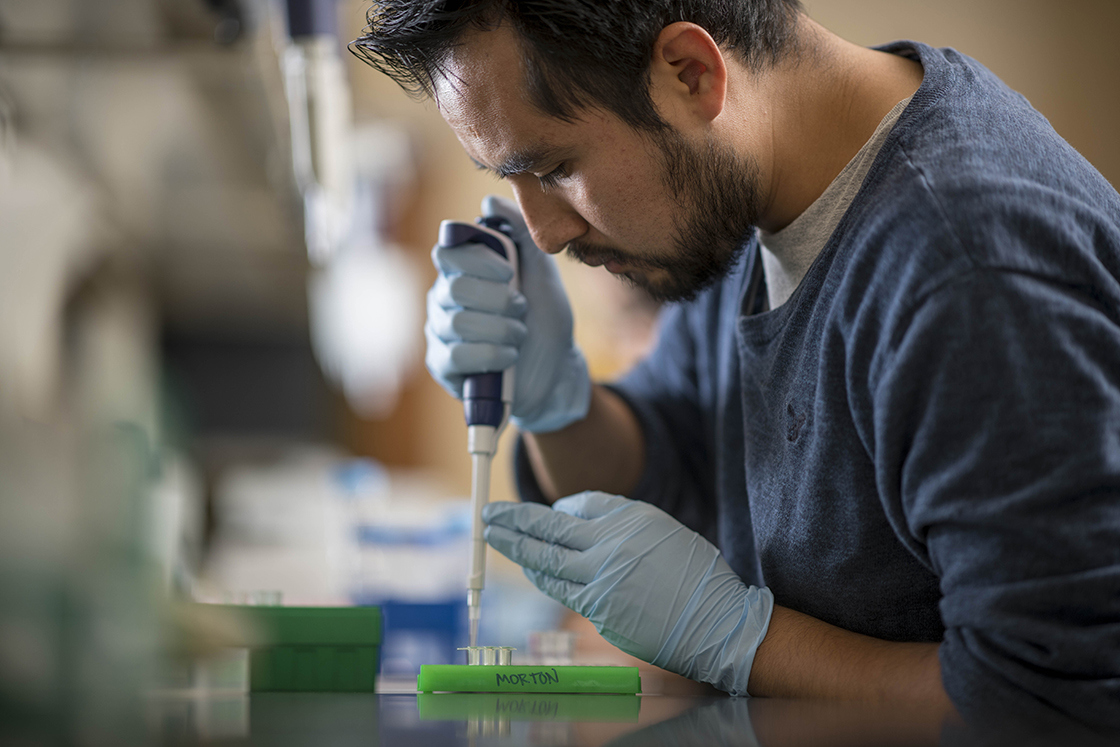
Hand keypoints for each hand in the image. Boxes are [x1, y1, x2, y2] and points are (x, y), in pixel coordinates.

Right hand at [424, 194, 591, 432]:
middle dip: (500, 300)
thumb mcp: (543, 272)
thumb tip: (490, 202)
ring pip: (459, 323)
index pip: (448, 253)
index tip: (510, 273)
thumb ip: (520, 234)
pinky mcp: (443, 367)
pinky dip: (491, 354)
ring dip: (502, 329)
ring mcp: (440, 333)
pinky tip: (509, 356)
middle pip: (455, 287)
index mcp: (463, 271)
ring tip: (520, 334)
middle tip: (521, 309)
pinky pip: (457, 356)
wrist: (557, 369)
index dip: (480, 261)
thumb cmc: (545, 317)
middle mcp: (444, 298)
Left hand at [483, 492, 773, 694]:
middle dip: (512, 522)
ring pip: (546, 561)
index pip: (576, 506)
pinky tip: (529, 568)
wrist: (715, 622)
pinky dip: (541, 576)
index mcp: (627, 521)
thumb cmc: (695, 575)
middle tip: (488, 515)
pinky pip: (561, 589)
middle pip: (548, 531)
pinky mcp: (598, 609)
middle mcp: (609, 547)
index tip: (533, 512)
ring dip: (515, 549)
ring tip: (494, 537)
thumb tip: (571, 515)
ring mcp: (600, 580)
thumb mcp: (661, 529)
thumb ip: (617, 519)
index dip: (550, 510)